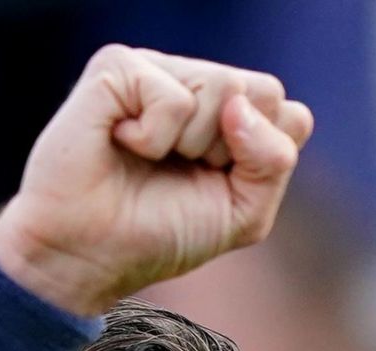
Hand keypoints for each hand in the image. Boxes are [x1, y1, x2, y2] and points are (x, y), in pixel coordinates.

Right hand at [0, 46, 314, 314]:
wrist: (87, 256)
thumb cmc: (160, 234)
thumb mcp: (244, 213)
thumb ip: (274, 160)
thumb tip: (240, 105)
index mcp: (228, 111)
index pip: (288, 113)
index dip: (261, 162)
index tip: (216, 186)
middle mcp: (193, 81)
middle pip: (263, 92)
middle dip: (230, 151)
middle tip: (180, 171)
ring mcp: (156, 70)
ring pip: (225, 87)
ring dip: (190, 144)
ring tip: (147, 158)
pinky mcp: (116, 69)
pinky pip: (174, 97)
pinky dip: (153, 138)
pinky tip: (121, 142)